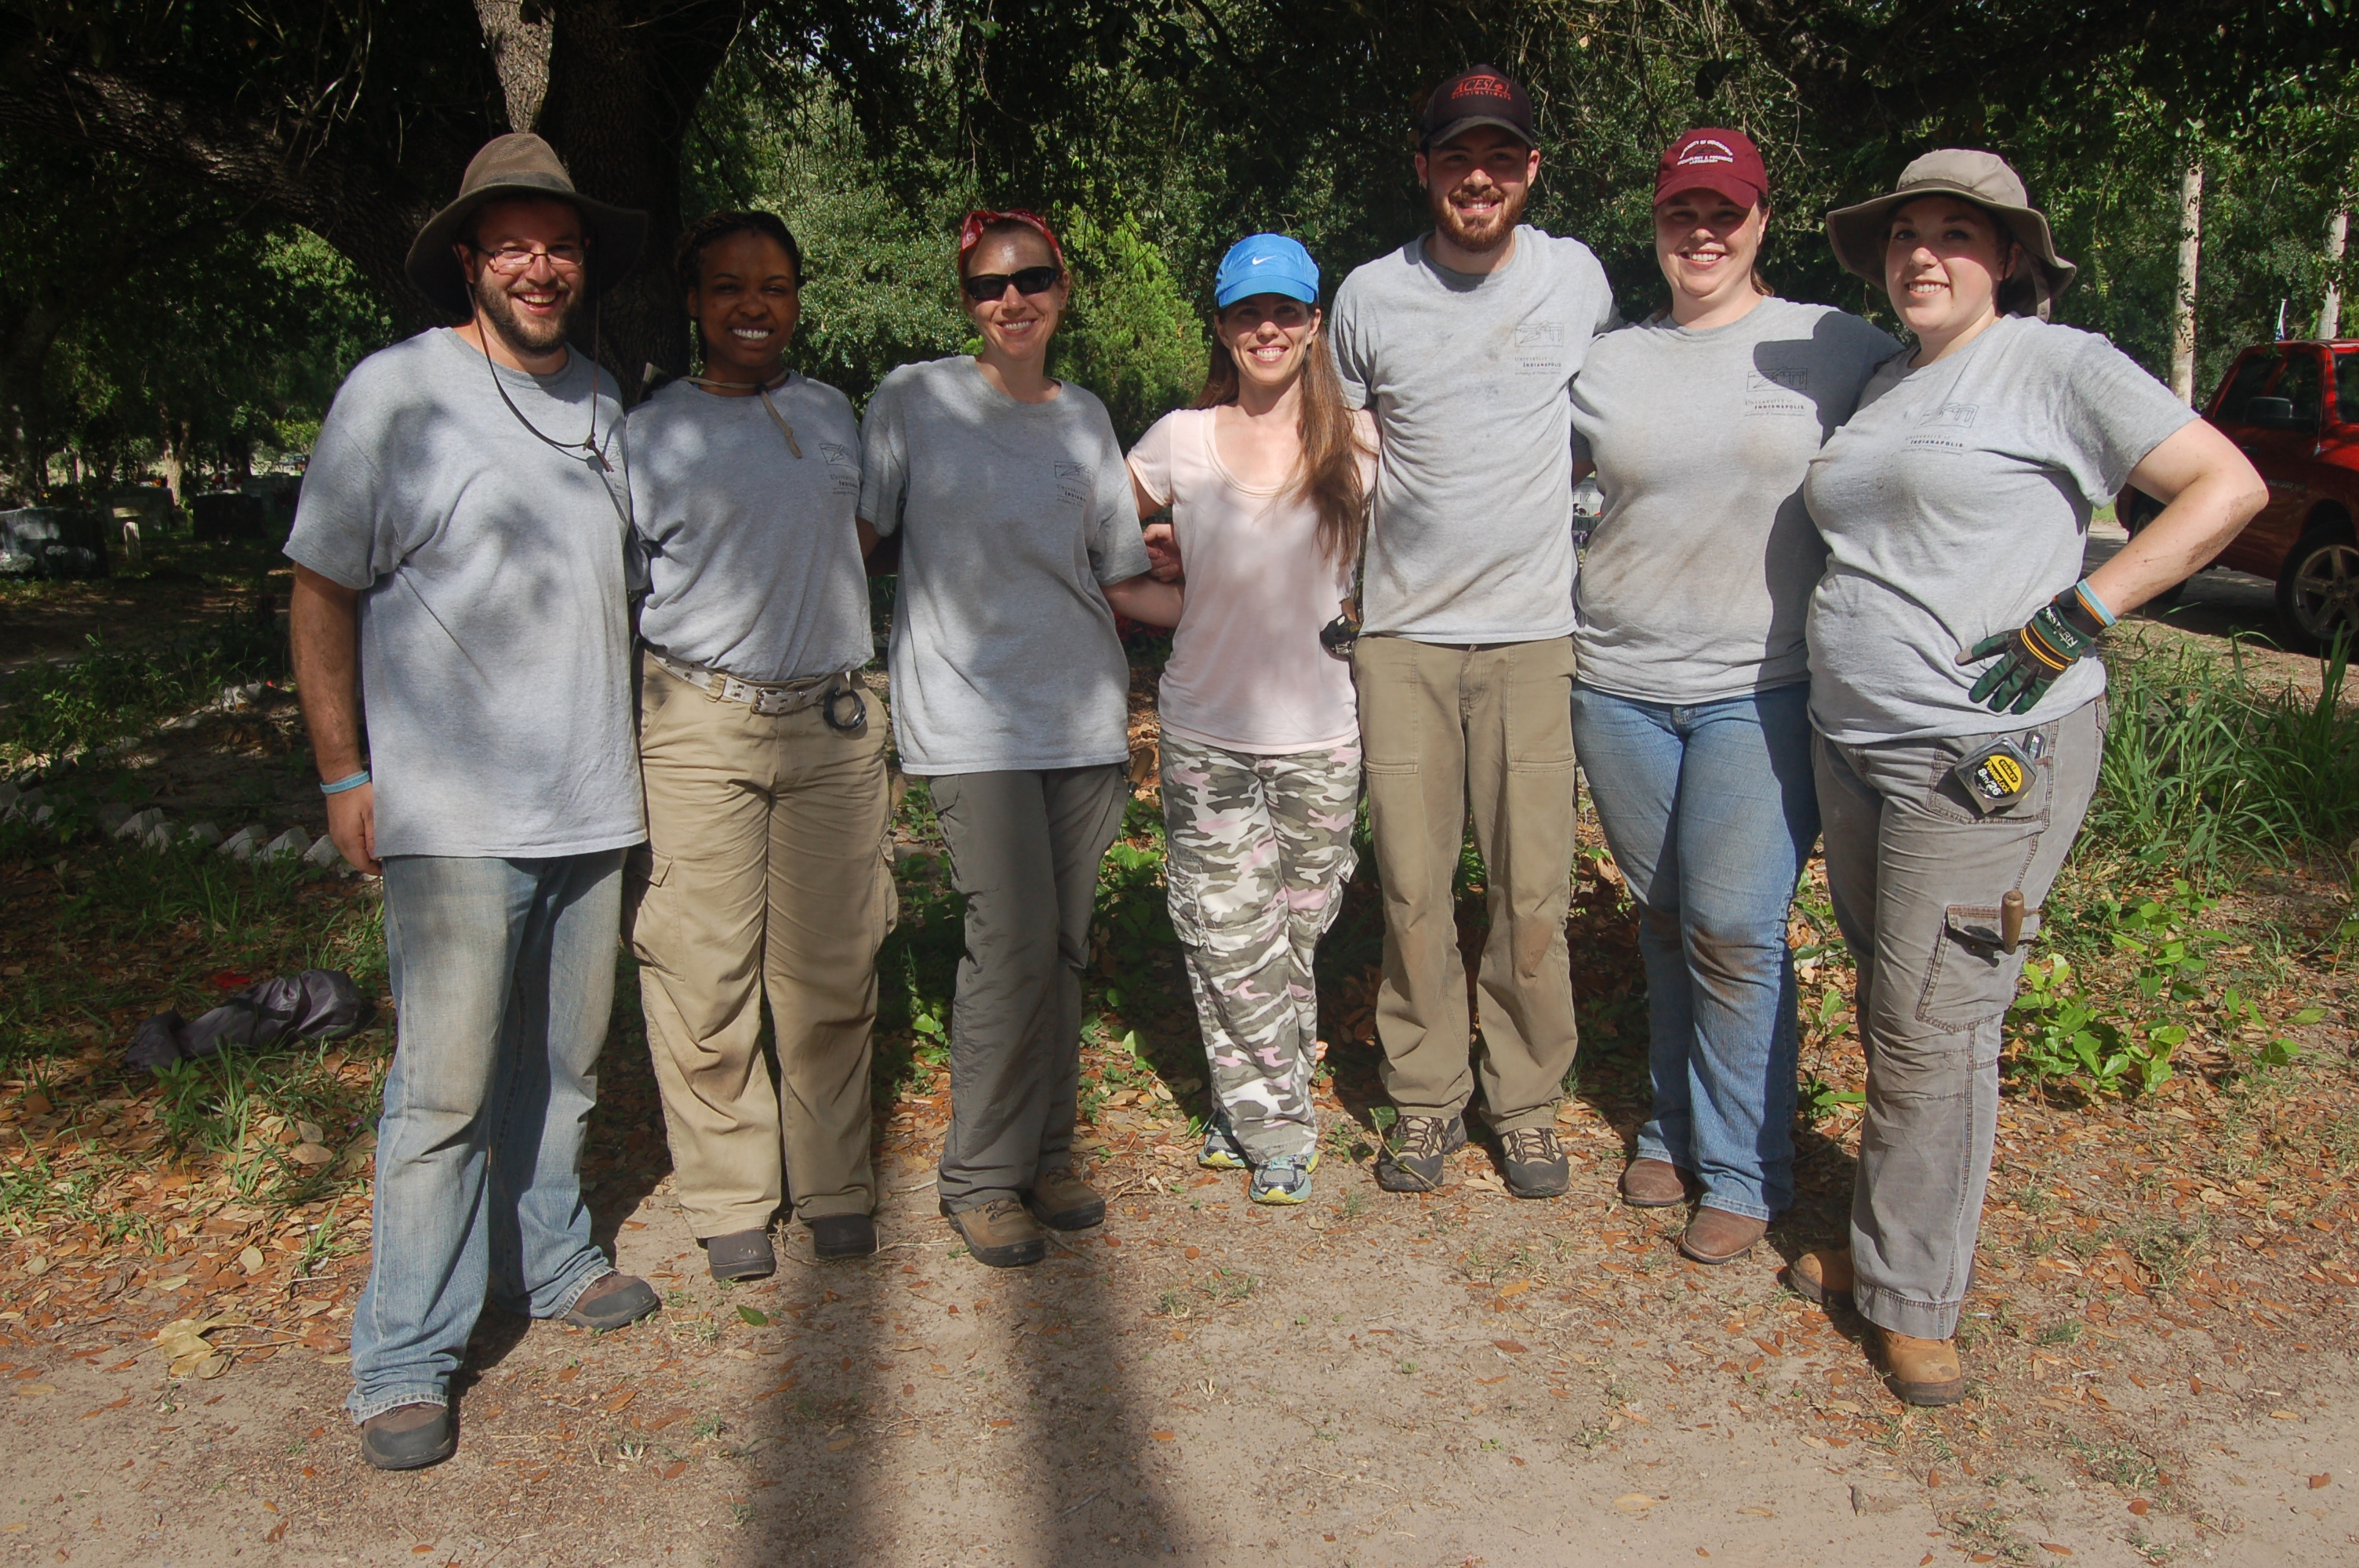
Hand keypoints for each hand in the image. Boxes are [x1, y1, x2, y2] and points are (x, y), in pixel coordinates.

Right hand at [325, 782, 380, 875]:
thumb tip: (377, 857)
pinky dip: (358, 849)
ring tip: (380, 851)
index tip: (387, 868)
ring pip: (351, 855)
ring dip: (364, 856)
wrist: (342, 781)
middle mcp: (339, 841)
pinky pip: (348, 846)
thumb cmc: (359, 795)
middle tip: (387, 859)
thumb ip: (374, 838)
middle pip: (355, 862)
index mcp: (348, 840)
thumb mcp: (372, 816)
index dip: (375, 870)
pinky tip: (369, 842)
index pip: (361, 865)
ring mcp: (336, 836)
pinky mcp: (337, 831)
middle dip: (370, 864)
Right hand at [1142, 521, 1182, 582]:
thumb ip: (1153, 530)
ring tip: (1174, 565)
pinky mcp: (1167, 574)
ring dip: (1163, 569)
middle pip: (1146, 564)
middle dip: (1157, 563)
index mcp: (1151, 544)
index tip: (1157, 553)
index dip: (1148, 554)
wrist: (1197, 548)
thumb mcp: (1167, 529)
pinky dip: (1169, 574)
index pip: (1142, 551)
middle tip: (1167, 559)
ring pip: (1153, 572)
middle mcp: (1153, 555)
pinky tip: (1176, 569)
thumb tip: (1142, 537)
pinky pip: (1162, 578)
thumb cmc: (1183, 536)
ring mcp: (1160, 565)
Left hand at [1955, 584, 2106, 713]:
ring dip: (2003, 697)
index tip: (1959, 660)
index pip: (1990, 646)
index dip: (1974, 653)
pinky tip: (2018, 710)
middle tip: (1974, 698)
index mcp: (2014, 639)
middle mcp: (2020, 654)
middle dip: (1985, 686)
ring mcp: (2033, 666)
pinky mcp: (2047, 675)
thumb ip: (2022, 631)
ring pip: (2013, 685)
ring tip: (1994, 708)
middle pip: (1998, 673)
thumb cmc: (2051, 620)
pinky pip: (2035, 691)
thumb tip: (2016, 635)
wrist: (2068, 626)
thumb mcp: (2032, 622)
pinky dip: (2026, 701)